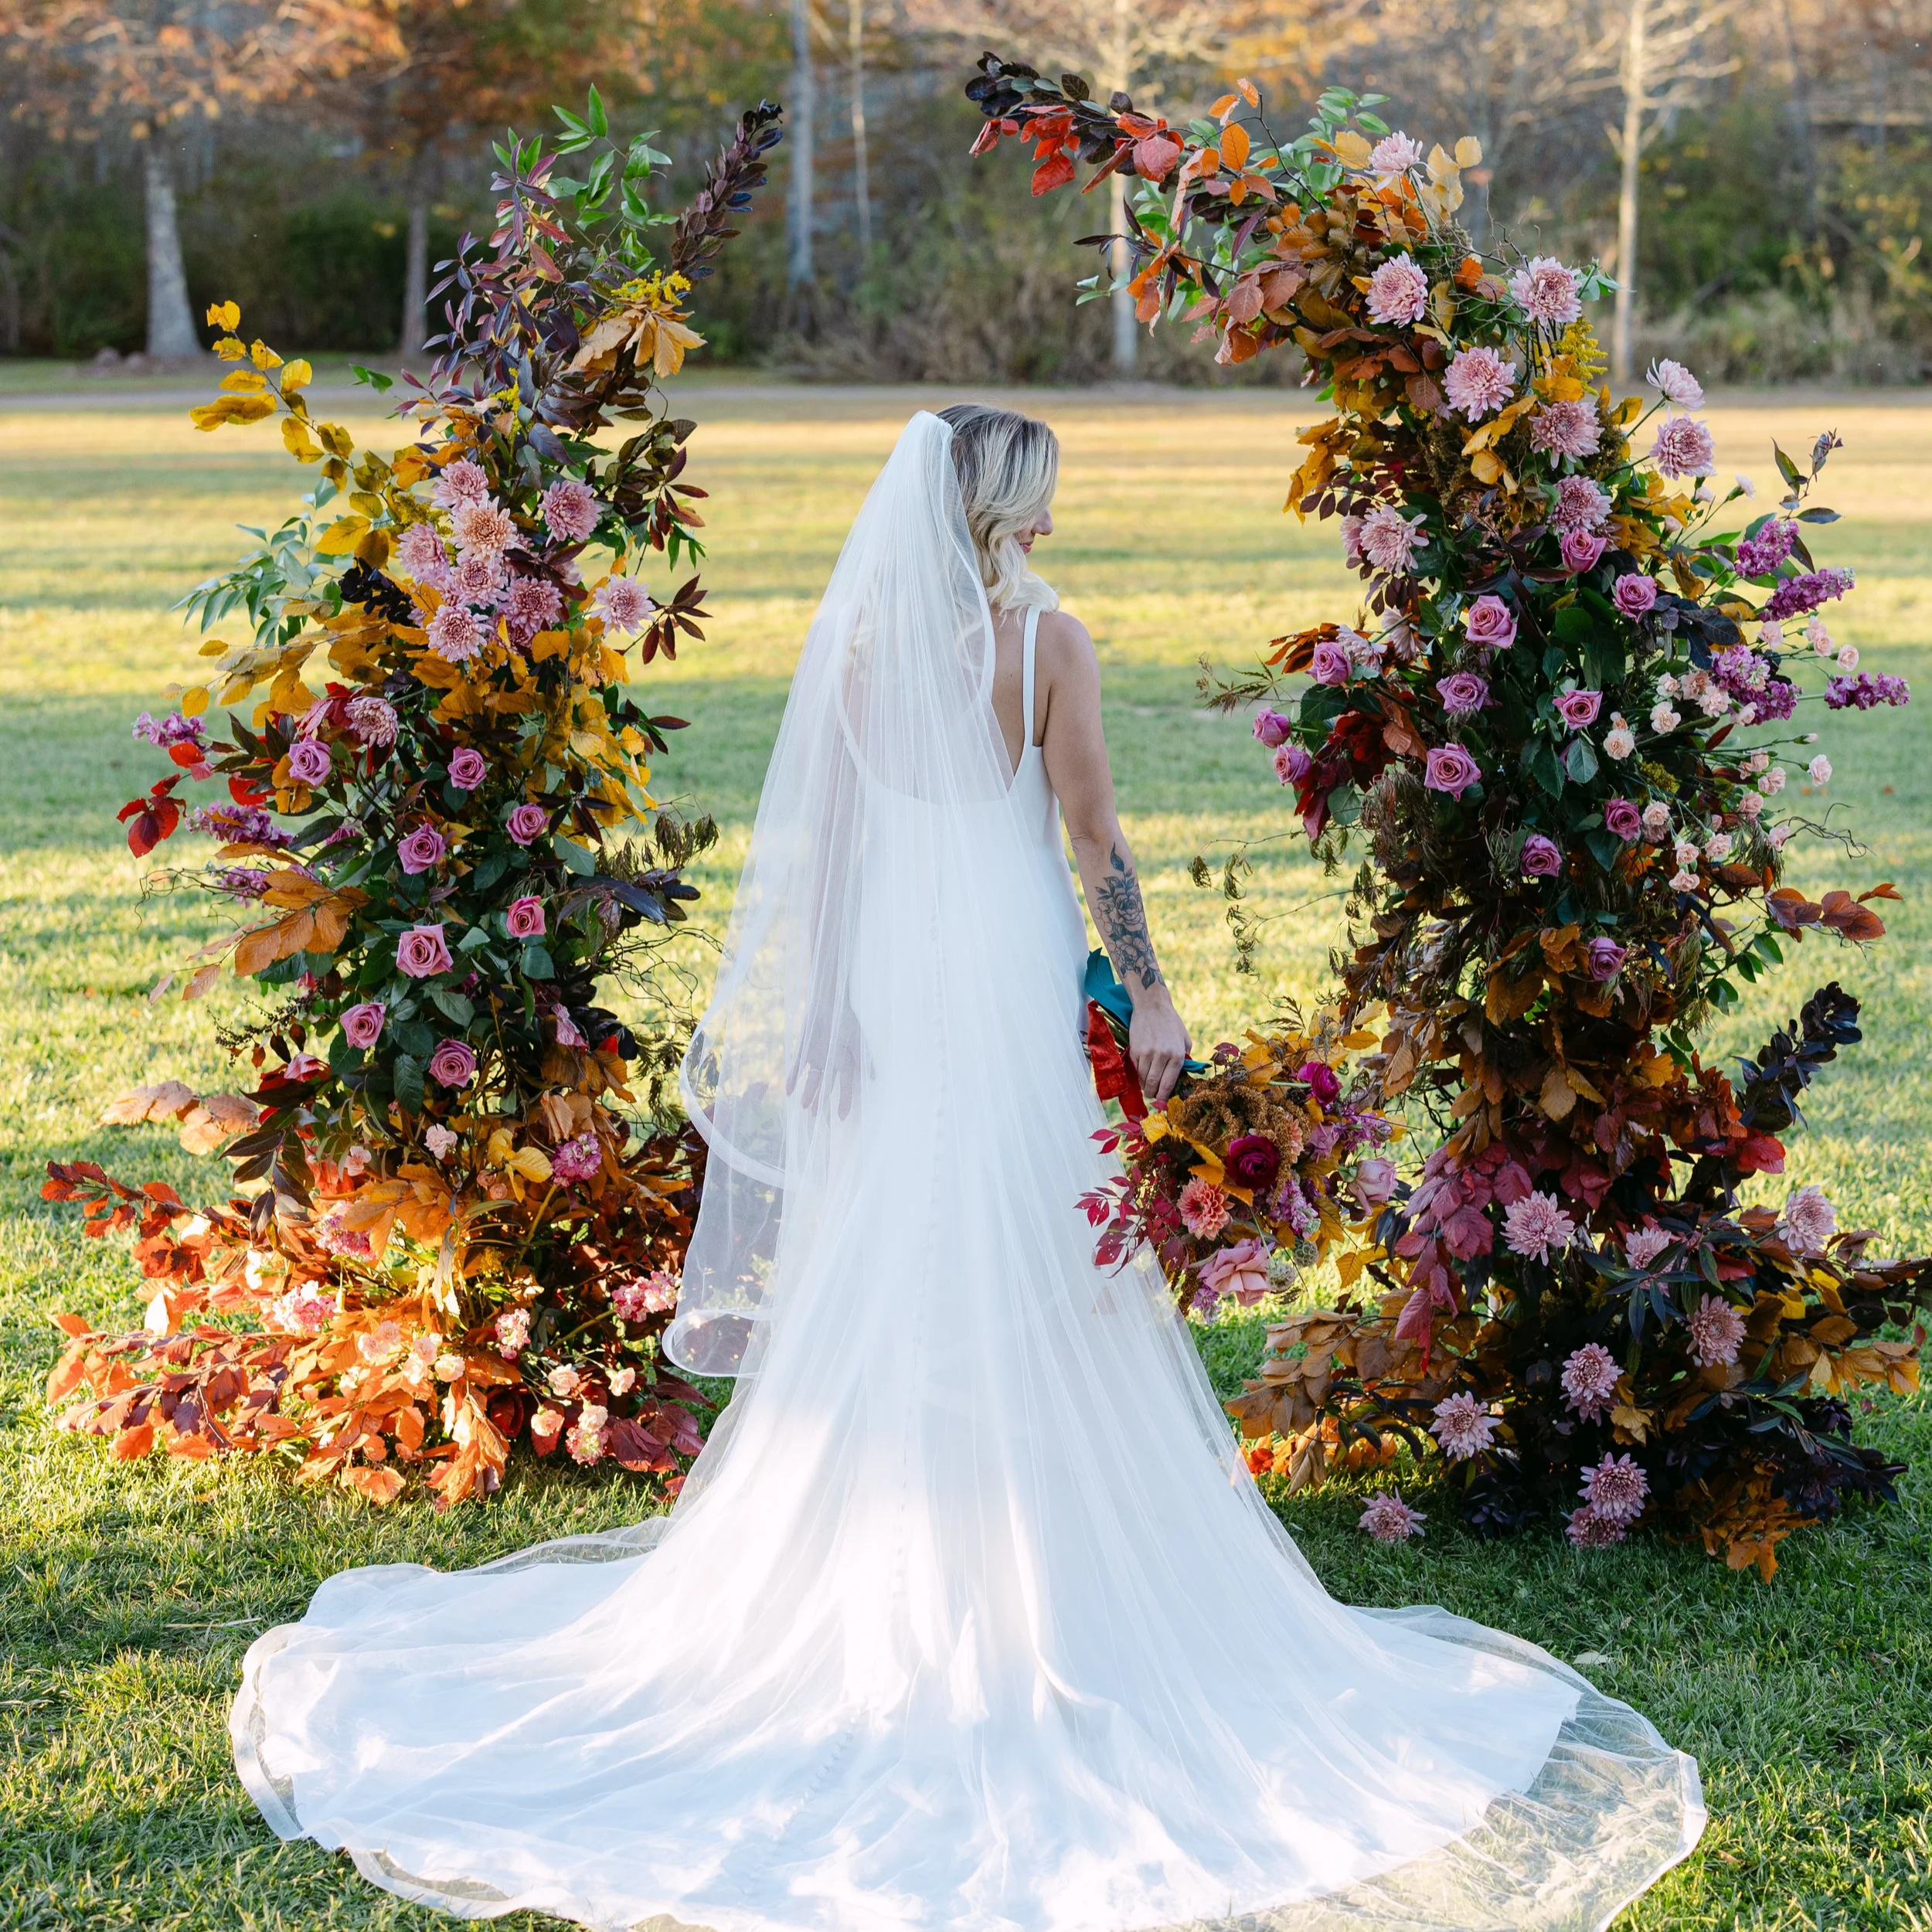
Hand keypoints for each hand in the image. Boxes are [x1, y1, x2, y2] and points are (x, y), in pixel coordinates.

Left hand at [786, 1006, 862, 1118]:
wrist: (827, 1004)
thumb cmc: (846, 1020)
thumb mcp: (857, 1040)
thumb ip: (864, 1059)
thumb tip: (874, 1078)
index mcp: (844, 1062)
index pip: (845, 1086)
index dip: (845, 1101)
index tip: (842, 1118)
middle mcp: (830, 1063)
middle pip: (825, 1086)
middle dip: (821, 1101)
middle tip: (816, 1116)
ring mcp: (815, 1058)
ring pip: (811, 1081)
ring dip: (808, 1093)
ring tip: (804, 1108)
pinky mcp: (803, 1052)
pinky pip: (796, 1068)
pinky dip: (792, 1079)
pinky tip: (789, 1091)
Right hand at [1128, 990, 1189, 1106]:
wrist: (1152, 1006)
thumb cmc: (1170, 1023)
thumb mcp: (1184, 1039)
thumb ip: (1184, 1057)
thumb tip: (1180, 1074)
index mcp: (1177, 1055)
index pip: (1169, 1083)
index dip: (1164, 1096)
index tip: (1162, 1101)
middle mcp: (1163, 1056)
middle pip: (1154, 1084)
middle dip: (1153, 1094)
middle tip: (1153, 1096)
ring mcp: (1147, 1054)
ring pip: (1144, 1079)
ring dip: (1145, 1086)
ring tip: (1147, 1087)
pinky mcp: (1136, 1050)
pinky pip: (1136, 1069)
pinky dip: (1139, 1074)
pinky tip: (1142, 1074)